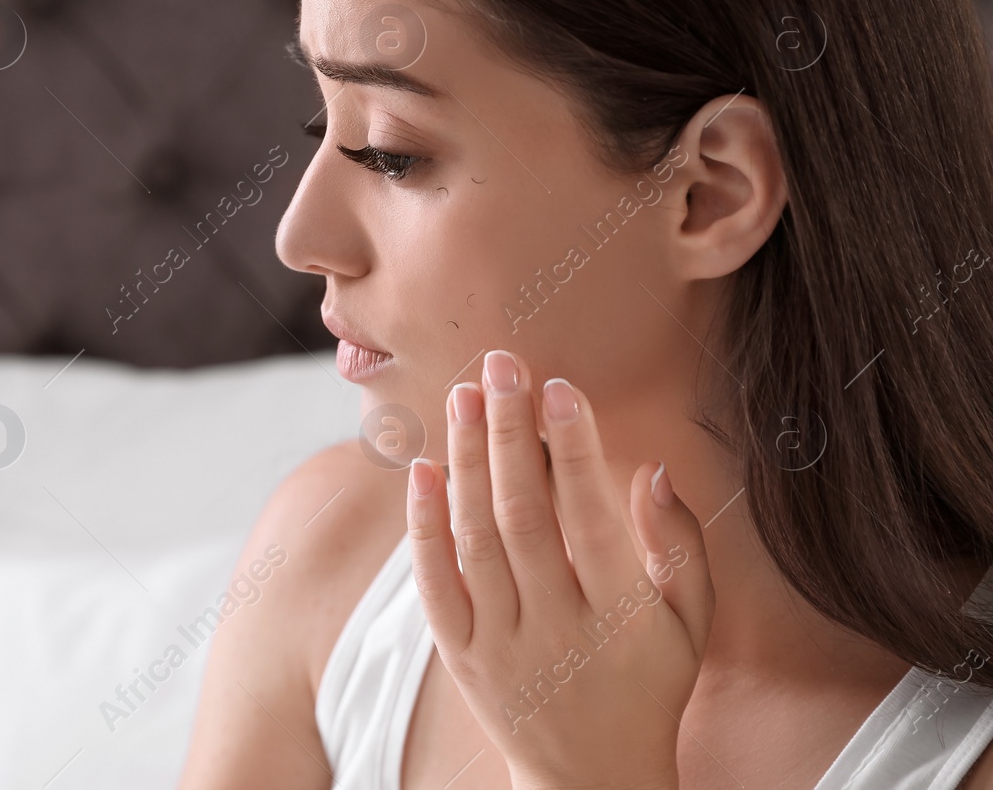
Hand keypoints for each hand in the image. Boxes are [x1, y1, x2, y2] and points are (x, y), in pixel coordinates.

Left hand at [406, 349, 713, 789]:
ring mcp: (503, 645)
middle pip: (524, 517)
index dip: (573, 447)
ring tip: (460, 396)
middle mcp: (559, 630)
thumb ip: (681, 544)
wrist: (593, 778)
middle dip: (509, 433)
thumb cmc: (648, 683)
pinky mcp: (461, 657)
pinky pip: (434, 584)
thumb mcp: (691, 623)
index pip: (592, 517)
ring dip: (465, 461)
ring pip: (475, 541)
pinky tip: (422, 470)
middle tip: (497, 364)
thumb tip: (653, 467)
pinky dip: (424, 526)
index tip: (556, 385)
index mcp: (623, 617)